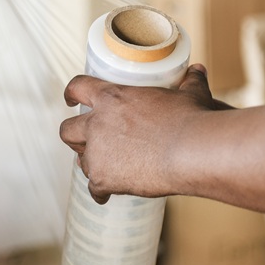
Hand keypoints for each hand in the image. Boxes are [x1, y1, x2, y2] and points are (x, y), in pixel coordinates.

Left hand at [59, 63, 233, 203]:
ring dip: (92, 164)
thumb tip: (197, 70)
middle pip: (67, 130)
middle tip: (86, 142)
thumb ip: (189, 82)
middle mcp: (97, 124)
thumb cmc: (191, 120)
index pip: (78, 88)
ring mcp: (97, 153)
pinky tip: (108, 194)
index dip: (71, 93)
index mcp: (111, 98)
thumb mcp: (190, 95)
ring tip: (107, 169)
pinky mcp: (103, 179)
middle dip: (74, 137)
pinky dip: (100, 192)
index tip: (70, 99)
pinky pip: (94, 188)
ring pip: (82, 161)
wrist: (192, 151)